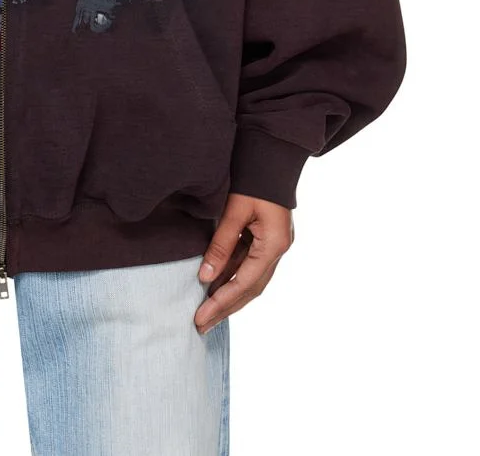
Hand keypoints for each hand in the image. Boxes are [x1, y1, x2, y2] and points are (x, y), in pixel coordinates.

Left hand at [193, 192, 293, 334]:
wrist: (272, 155)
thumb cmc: (254, 178)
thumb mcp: (234, 210)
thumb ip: (221, 244)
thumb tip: (204, 277)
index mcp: (274, 245)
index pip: (245, 282)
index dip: (222, 301)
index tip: (200, 316)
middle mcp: (278, 250)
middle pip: (251, 289)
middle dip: (225, 308)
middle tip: (201, 325)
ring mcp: (275, 245)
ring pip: (251, 280)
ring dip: (229, 296)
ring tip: (206, 313)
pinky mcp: (268, 239)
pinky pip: (249, 265)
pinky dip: (233, 277)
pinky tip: (216, 286)